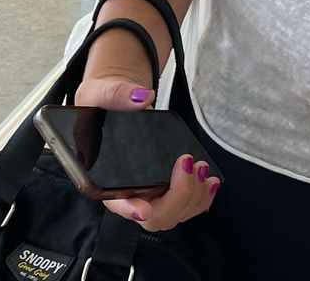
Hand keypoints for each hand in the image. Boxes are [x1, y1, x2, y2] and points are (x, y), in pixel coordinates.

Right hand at [73, 73, 220, 229]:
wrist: (116, 102)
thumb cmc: (101, 104)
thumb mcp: (99, 93)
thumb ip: (115, 95)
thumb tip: (141, 98)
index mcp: (103, 178)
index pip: (115, 202)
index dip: (130, 209)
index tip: (144, 208)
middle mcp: (126, 192)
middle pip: (153, 215)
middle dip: (177, 196)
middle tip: (189, 164)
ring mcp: (148, 193)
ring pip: (173, 213)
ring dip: (193, 197)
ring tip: (204, 169)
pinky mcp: (165, 188)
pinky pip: (184, 205)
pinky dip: (200, 198)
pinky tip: (211, 181)